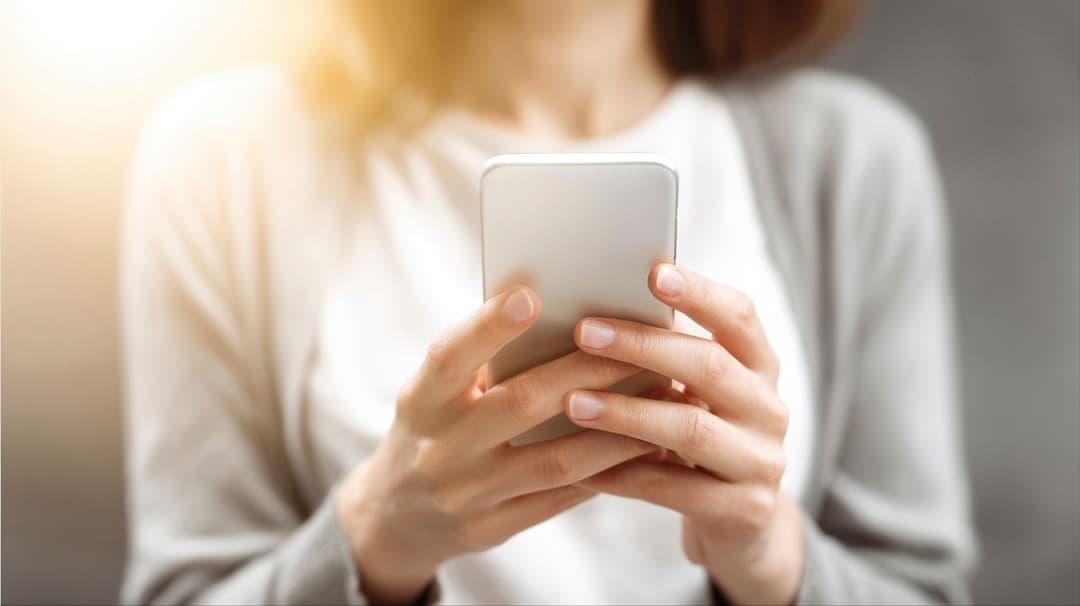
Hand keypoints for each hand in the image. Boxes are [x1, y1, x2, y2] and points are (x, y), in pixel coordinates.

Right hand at [335, 287, 657, 604]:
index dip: (487, 327)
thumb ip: (479, 359)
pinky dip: (609, 470)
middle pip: (521, 405)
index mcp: (421, 402)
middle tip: (641, 344)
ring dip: (619, 428)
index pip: (450, 359)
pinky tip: (649, 445)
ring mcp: (469, 495)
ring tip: (666, 396)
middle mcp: (441, 449)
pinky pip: (564, 498)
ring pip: (557, 460)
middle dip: (589, 371)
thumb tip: (557, 307)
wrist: (397, 515)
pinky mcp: (496, 527)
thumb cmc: (431, 428)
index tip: (532, 294)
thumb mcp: (433, 392)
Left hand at [565, 264, 803, 605]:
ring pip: (691, 428)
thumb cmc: (698, 434)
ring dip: (626, 413)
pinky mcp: (744, 509)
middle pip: (711, 366)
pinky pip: (672, 489)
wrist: (740, 522)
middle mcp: (769, 408)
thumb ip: (667, 352)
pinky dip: (621, 475)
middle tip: (585, 332)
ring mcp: (761, 461)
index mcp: (759, 365)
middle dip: (644, 346)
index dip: (700, 292)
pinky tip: (580, 467)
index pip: (740, 316)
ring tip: (574, 402)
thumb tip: (595, 304)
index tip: (653, 272)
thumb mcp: (696, 390)